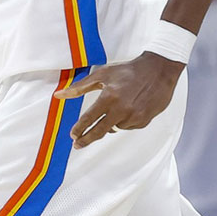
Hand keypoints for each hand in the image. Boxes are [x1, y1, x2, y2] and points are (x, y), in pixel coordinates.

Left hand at [53, 52, 183, 148]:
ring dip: (112, 123)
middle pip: (99, 131)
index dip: (79, 129)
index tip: (73, 135)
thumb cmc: (128, 70)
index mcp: (109, 97)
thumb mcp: (103, 74)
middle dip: (86, 139)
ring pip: (116, 127)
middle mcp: (121, 109)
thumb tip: (59, 95)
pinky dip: (125, 121)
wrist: (158, 70)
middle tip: (78, 145)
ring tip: (118, 107)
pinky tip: (129, 108)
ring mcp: (134, 117)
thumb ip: (80, 87)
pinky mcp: (144, 121)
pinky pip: (129, 126)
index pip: (89, 118)